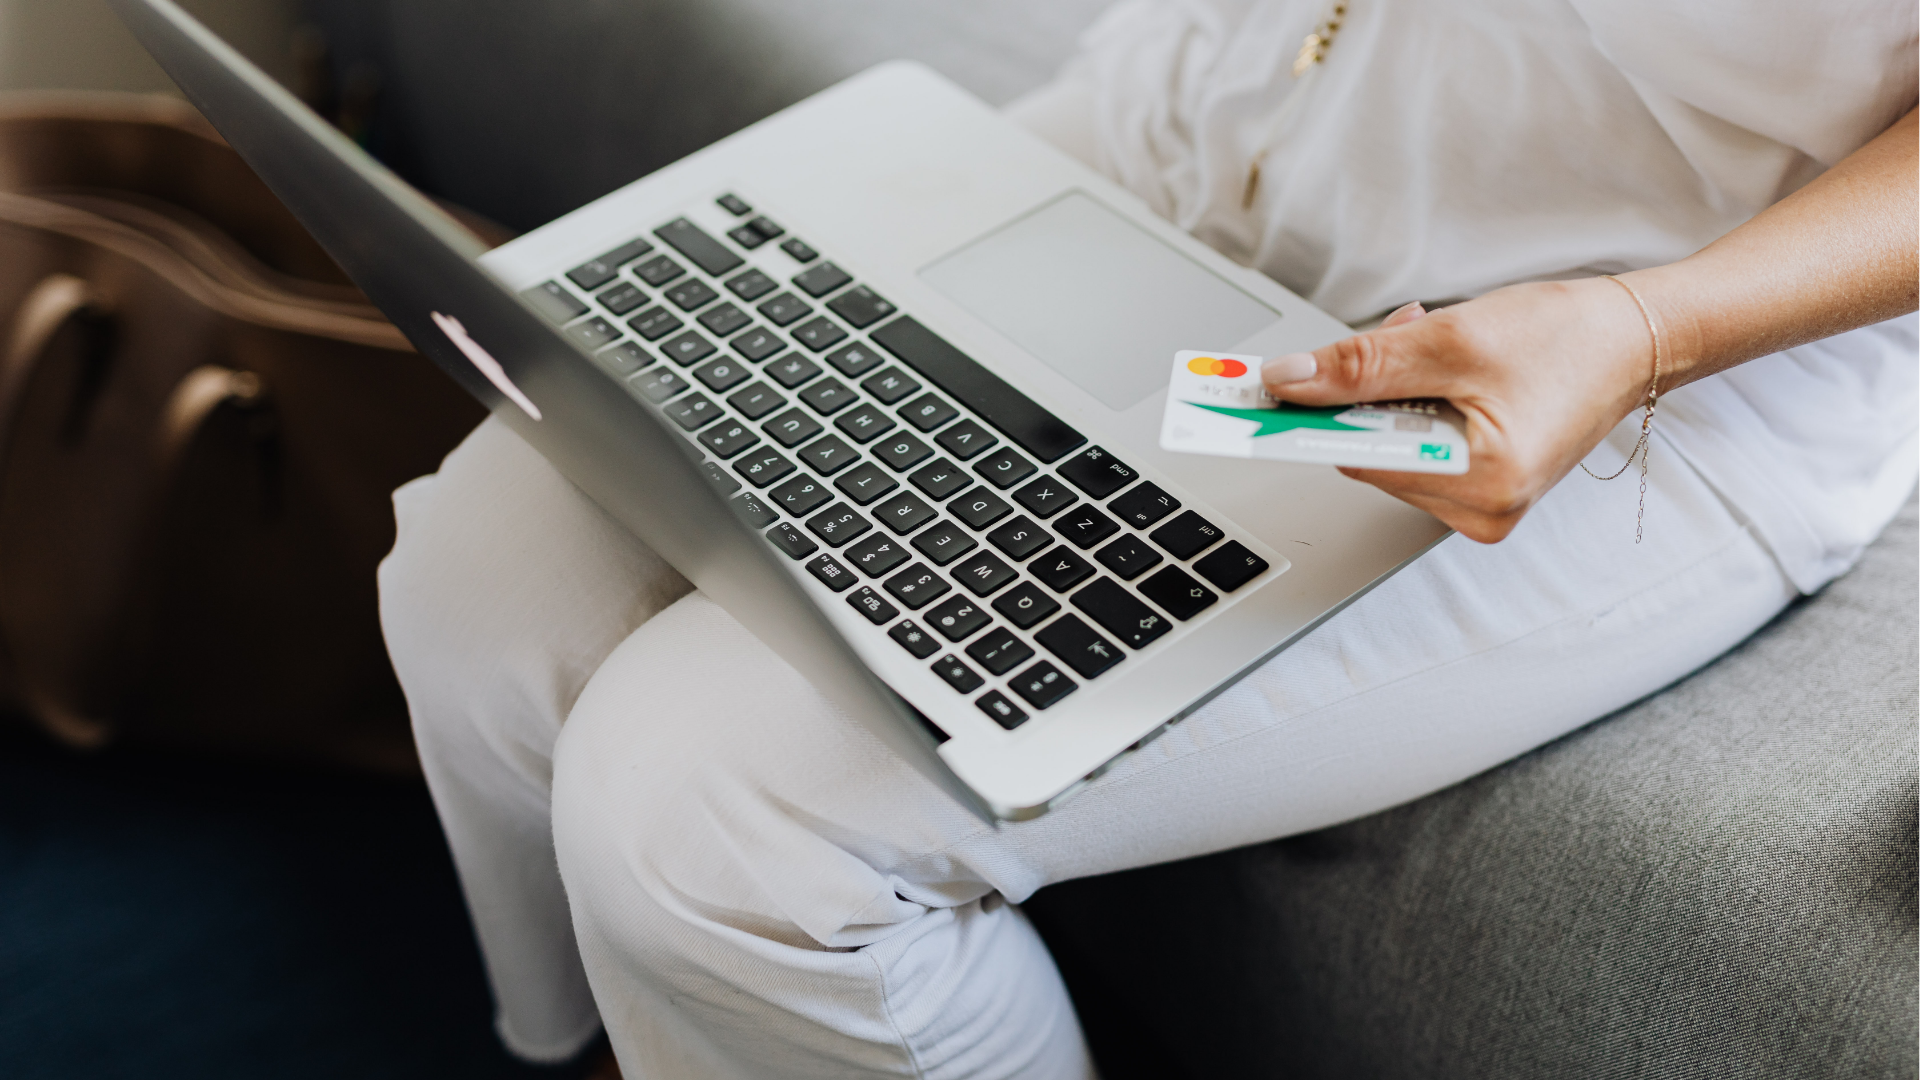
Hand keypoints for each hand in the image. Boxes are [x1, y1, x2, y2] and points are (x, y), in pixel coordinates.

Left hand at [1261, 278, 1654, 542]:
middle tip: (1400, 335)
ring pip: (1386, 445)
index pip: (1357, 458)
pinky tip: (1446, 367)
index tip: (1246, 404)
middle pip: (1367, 452)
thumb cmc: (1566, 337)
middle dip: (1367, 390)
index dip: (1304, 420)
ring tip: (1437, 346)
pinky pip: (1413, 445)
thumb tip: (1287, 382)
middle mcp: (1480, 511)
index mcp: (1482, 485)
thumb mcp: (1453, 339)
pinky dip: (1413, 402)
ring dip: (1391, 389)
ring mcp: (1480, 505)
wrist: (1634, 338)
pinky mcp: (1480, 488)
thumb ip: (1363, 365)